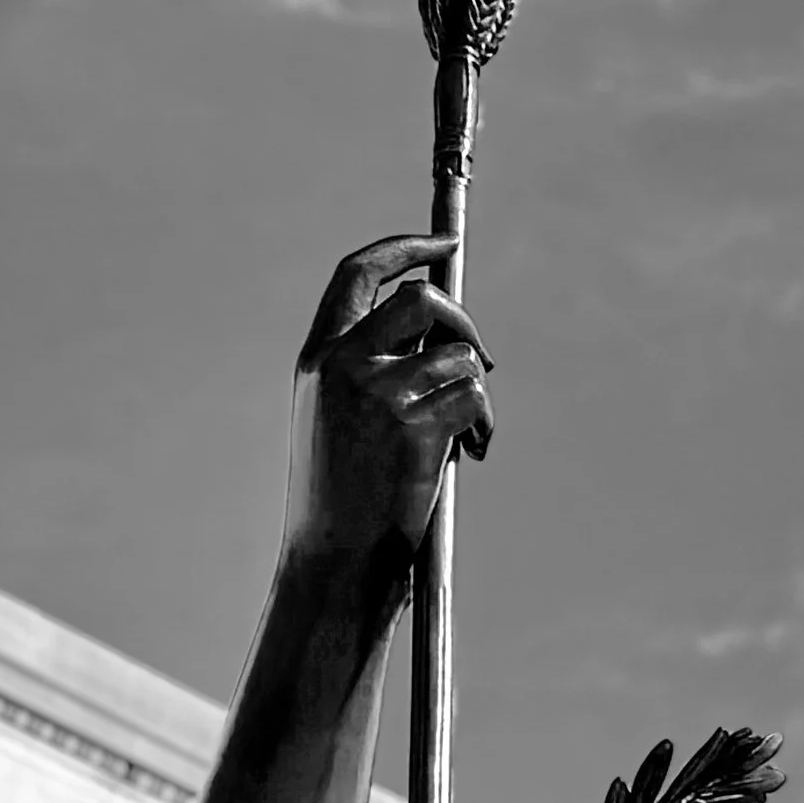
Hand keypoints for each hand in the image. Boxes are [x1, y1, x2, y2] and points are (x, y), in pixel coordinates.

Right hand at [283, 236, 492, 586]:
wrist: (334, 559)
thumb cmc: (343, 497)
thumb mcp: (338, 418)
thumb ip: (374, 367)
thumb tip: (446, 333)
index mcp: (318, 358)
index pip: (358, 273)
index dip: (404, 247)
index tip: (442, 242)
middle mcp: (344, 365)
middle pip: (422, 299)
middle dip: (463, 320)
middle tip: (477, 357)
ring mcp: (379, 395)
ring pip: (460, 356)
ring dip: (477, 391)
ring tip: (467, 433)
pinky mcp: (414, 428)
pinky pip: (476, 398)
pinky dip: (485, 424)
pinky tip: (470, 454)